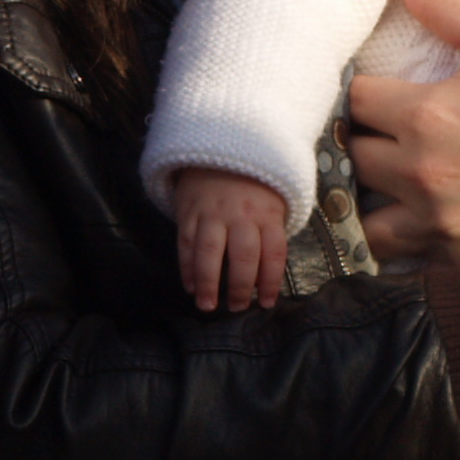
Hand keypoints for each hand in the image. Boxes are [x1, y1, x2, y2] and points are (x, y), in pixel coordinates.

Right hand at [174, 168, 290, 312]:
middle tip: (236, 308)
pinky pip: (186, 242)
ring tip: (207, 305)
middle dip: (239, 287)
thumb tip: (265, 278)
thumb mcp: (273, 203)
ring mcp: (212, 213)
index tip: (266, 303)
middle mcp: (241, 214)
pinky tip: (190, 286)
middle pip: (242, 256)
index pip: (274, 253)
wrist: (221, 151)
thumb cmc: (253, 186)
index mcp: (267, 214)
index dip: (270, 282)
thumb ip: (271, 235)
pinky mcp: (189, 211)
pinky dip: (187, 267)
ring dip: (208, 282)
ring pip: (210, 251)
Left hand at [347, 0, 459, 265]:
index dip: (366, 91)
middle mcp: (426, 175)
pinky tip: (423, 220)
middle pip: (354, 157)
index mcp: (430, 116)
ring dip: (375, 199)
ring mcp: (442, 225)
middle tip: (391, 133)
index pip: (357, 100)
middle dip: (368, 140)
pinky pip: (406, 260)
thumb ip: (447, 8)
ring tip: (395, 182)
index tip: (384, 93)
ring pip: (366, 219)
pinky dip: (407, 242)